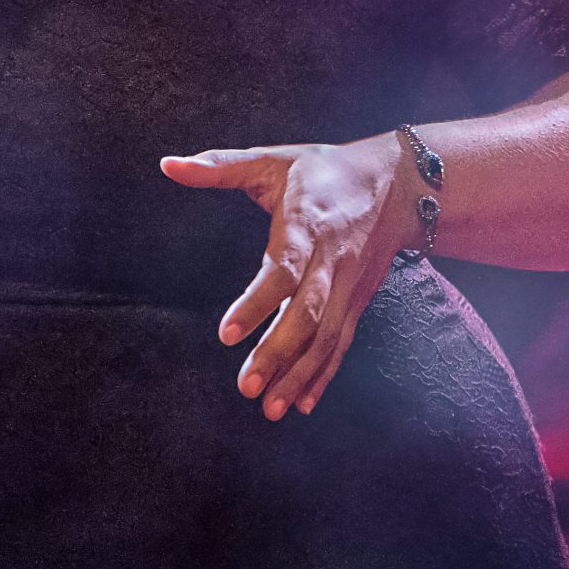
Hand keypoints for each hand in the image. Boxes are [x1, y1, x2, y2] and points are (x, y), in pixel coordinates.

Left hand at [159, 136, 410, 419]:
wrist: (399, 184)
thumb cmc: (324, 170)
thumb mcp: (271, 159)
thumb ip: (219, 166)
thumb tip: (168, 165)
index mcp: (306, 224)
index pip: (283, 270)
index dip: (257, 303)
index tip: (227, 334)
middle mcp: (332, 261)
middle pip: (307, 314)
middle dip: (278, 353)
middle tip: (247, 387)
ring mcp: (349, 285)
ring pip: (326, 337)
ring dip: (300, 375)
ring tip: (271, 409)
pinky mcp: (358, 300)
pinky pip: (341, 343)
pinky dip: (324, 375)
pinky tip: (303, 403)